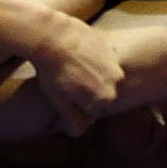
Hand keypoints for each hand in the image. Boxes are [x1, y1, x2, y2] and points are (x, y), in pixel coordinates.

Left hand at [26, 12, 124, 135]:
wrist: (50, 36)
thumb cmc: (52, 72)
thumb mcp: (59, 103)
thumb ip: (73, 122)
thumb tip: (81, 131)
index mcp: (105, 99)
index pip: (93, 112)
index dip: (77, 105)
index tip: (65, 94)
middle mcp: (116, 81)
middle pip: (101, 94)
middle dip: (87, 91)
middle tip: (67, 80)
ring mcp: (114, 62)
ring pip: (103, 76)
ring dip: (91, 74)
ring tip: (70, 66)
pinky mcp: (108, 46)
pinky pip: (103, 59)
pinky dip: (92, 58)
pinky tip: (75, 54)